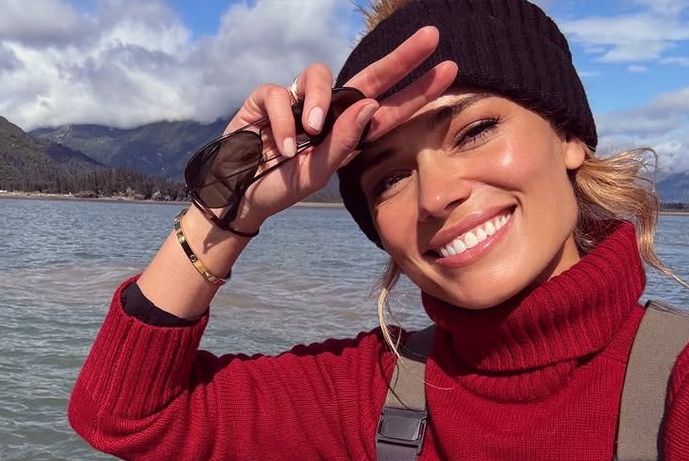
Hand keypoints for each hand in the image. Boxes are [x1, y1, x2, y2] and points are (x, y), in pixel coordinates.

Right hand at [225, 26, 457, 231]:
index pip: (387, 109)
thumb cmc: (281, 186)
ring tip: (312, 133)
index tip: (449, 69)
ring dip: (319, 101)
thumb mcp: (319, 172)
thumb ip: (344, 141)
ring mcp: (297, 101)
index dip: (416, 90)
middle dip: (400, 57)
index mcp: (345, 132)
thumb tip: (371, 104)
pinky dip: (283, 121)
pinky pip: (280, 93)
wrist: (239, 196)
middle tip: (431, 37)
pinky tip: (282, 146)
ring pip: (319, 74)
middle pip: (368, 75)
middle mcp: (326, 111)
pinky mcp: (266, 99)